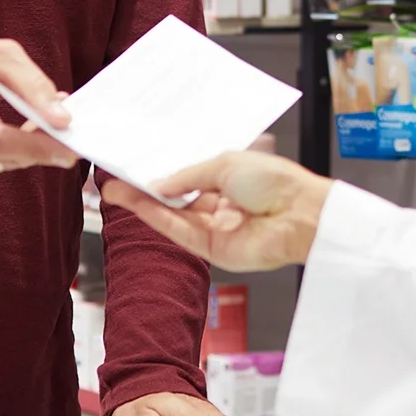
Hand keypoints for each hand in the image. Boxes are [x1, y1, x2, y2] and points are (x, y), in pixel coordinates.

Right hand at [0, 37, 79, 179]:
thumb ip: (31, 83)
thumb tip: (61, 117)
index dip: (31, 146)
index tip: (67, 147)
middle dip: (40, 148)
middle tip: (73, 137)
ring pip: (2, 163)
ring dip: (32, 149)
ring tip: (50, 124)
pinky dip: (18, 152)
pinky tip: (27, 133)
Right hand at [99, 151, 330, 271]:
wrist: (300, 213)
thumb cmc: (276, 182)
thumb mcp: (225, 164)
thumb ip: (188, 177)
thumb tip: (157, 185)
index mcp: (230, 181)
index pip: (188, 180)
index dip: (162, 176)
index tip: (135, 169)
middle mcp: (222, 206)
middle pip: (176, 201)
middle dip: (144, 192)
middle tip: (114, 182)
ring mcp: (217, 230)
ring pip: (173, 217)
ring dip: (143, 205)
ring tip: (115, 191)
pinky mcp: (214, 252)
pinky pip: (180, 232)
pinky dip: (157, 218)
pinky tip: (139, 203)